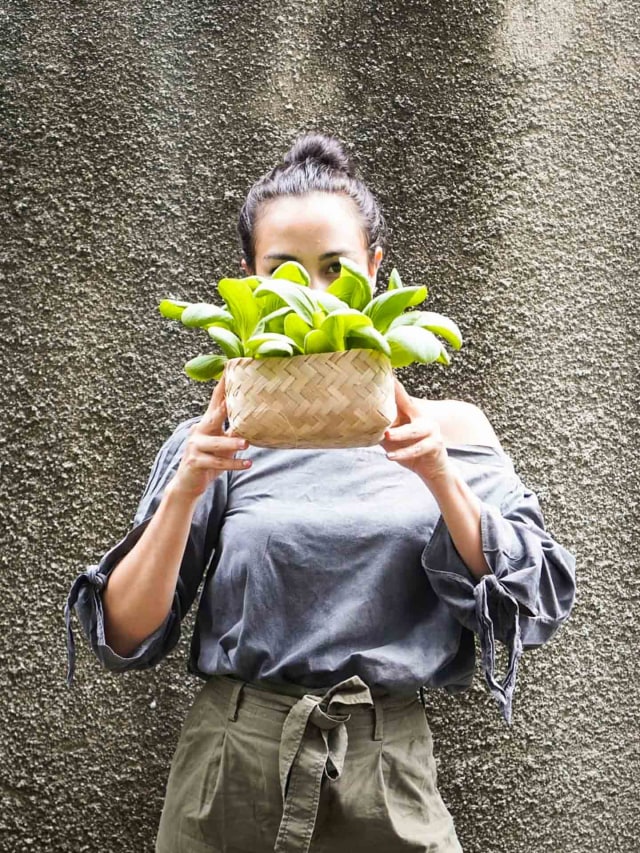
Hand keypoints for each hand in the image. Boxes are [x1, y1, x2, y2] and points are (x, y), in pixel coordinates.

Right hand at [167, 375, 251, 499]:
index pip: (215, 401)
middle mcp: (199, 431)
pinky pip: (217, 463)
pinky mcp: (196, 462)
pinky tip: (248, 464)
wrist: (187, 484)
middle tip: (235, 400)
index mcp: (207, 423)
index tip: (230, 367)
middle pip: (213, 417)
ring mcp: (196, 447)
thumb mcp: (221, 444)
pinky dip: (234, 464)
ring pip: (216, 444)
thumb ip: (233, 431)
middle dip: (224, 408)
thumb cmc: (208, 460)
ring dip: (231, 443)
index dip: (222, 385)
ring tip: (246, 444)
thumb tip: (254, 420)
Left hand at [380, 379, 451, 483]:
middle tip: (382, 392)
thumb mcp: (392, 437)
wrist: (432, 468)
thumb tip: (354, 422)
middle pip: (409, 404)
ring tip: (387, 435)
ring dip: (400, 433)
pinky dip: (403, 453)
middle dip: (398, 395)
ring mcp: (431, 430)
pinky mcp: (435, 445)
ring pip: (413, 430)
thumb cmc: (408, 449)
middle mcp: (422, 417)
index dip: (393, 384)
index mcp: (411, 412)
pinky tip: (391, 456)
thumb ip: (380, 428)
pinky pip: (417, 449)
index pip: (400, 395)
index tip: (383, 371)